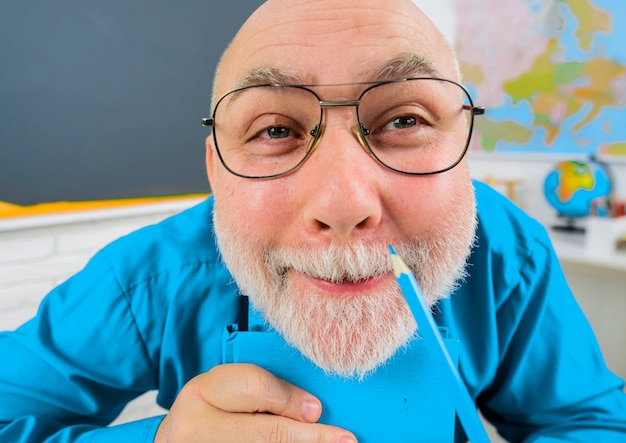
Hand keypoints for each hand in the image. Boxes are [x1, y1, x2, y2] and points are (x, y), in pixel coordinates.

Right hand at [154, 363, 356, 441]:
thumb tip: (311, 410)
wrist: (178, 441)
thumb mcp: (227, 386)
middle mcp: (197, 430)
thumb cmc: (210, 407)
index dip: (291, 399)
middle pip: (267, 433)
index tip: (318, 409)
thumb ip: (264, 389)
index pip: (255, 389)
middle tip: (345, 439)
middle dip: (309, 437)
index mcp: (202, 393)